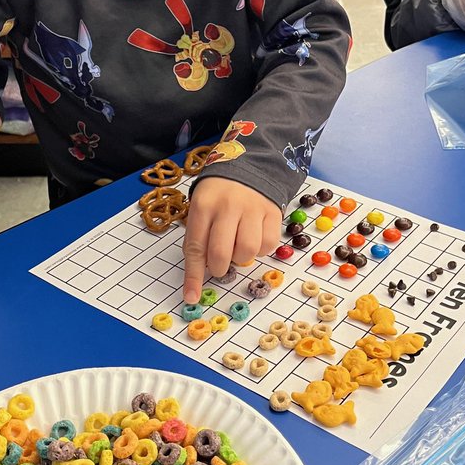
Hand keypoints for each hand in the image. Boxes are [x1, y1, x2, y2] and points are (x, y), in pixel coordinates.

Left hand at [181, 176, 281, 303]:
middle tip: (220, 265)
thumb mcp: (201, 209)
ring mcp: (252, 208)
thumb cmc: (219, 195)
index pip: (195, 247)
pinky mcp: (273, 212)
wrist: (248, 166)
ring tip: (237, 247)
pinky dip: (261, 250)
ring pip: (247, 251)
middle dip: (219, 268)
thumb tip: (200, 277)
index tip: (191, 297)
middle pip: (221, 253)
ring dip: (241, 259)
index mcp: (203, 205)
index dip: (193, 276)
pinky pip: (268, 244)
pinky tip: (254, 238)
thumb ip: (199, 238)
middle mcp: (227, 206)